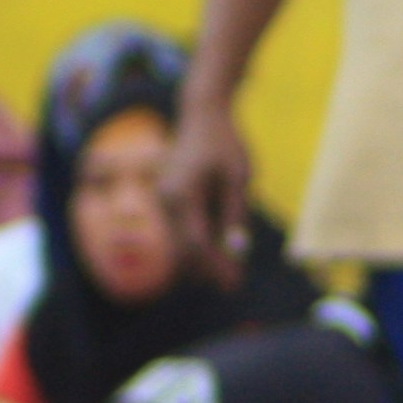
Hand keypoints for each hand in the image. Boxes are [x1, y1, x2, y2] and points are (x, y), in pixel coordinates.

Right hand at [161, 95, 254, 284]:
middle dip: (208, 271)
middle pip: (184, 249)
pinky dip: (198, 246)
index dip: (215, 267)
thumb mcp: (238, 179)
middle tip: (233, 287)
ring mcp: (164, 200)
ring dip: (203, 261)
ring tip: (231, 274)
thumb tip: (237, 250)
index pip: (197, 243)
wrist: (203, 115)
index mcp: (182, 194)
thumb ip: (235, 214)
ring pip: (180, 243)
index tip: (234, 285)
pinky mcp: (168, 200)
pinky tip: (220, 254)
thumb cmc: (224, 143)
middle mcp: (166, 199)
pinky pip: (181, 231)